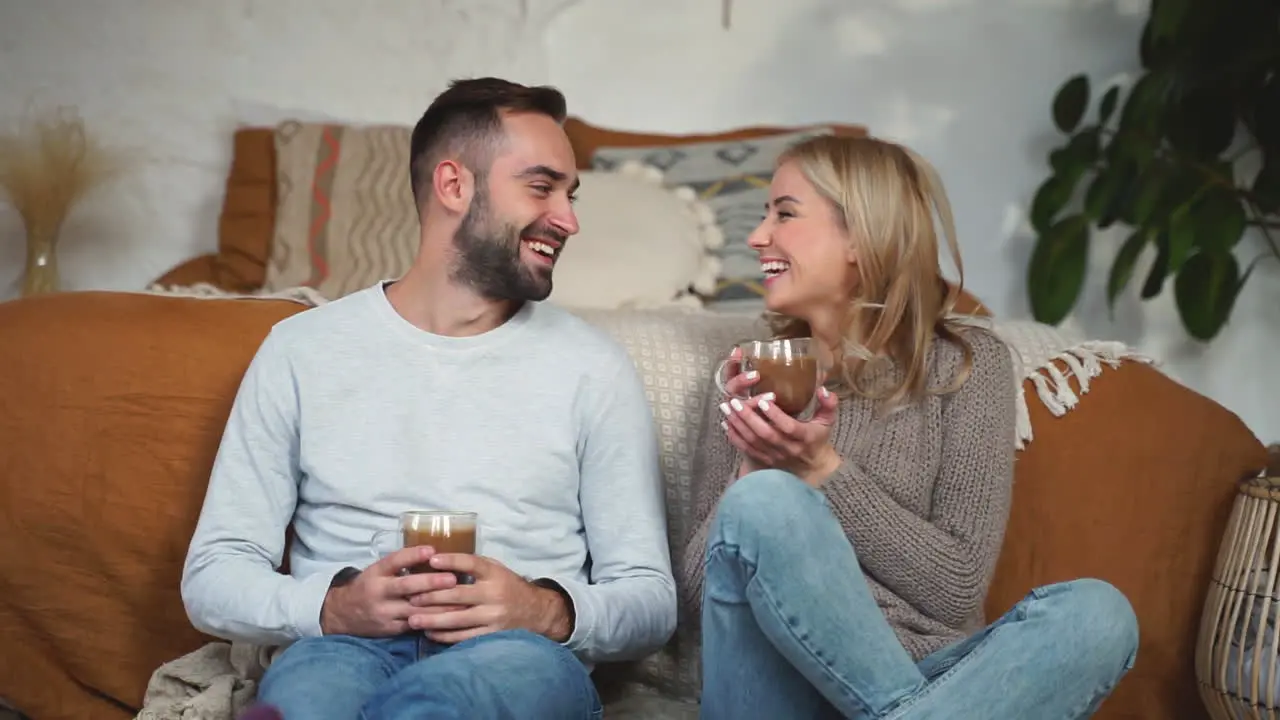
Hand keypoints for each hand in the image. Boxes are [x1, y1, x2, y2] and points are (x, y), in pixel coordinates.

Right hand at [319, 546, 458, 637]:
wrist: (342, 614)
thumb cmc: (369, 586)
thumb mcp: (378, 571)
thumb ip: (399, 565)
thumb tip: (433, 553)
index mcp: (376, 573)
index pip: (394, 561)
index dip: (413, 555)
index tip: (432, 550)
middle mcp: (378, 592)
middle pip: (406, 586)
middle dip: (431, 582)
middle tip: (453, 578)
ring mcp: (384, 612)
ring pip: (414, 609)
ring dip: (438, 606)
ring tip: (459, 601)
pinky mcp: (390, 629)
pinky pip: (413, 625)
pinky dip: (431, 622)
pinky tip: (448, 620)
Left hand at [405, 554, 572, 643]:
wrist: (535, 612)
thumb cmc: (508, 586)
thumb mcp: (496, 569)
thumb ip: (474, 566)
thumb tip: (440, 561)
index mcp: (495, 574)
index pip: (471, 564)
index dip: (451, 561)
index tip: (431, 560)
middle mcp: (494, 594)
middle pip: (458, 594)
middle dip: (431, 596)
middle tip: (410, 597)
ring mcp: (493, 616)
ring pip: (457, 619)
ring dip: (432, 620)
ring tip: (413, 619)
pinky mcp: (491, 634)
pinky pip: (464, 637)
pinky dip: (444, 635)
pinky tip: (430, 633)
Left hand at [721, 384, 841, 486]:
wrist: (812, 467)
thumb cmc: (818, 438)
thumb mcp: (827, 421)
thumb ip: (828, 404)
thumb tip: (823, 389)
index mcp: (805, 437)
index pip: (789, 427)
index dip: (775, 415)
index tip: (763, 400)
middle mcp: (788, 449)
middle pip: (766, 434)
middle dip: (748, 417)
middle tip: (735, 401)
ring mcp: (774, 456)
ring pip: (753, 442)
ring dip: (738, 424)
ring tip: (727, 408)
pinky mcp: (764, 461)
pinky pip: (747, 450)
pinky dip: (735, 437)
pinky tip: (726, 423)